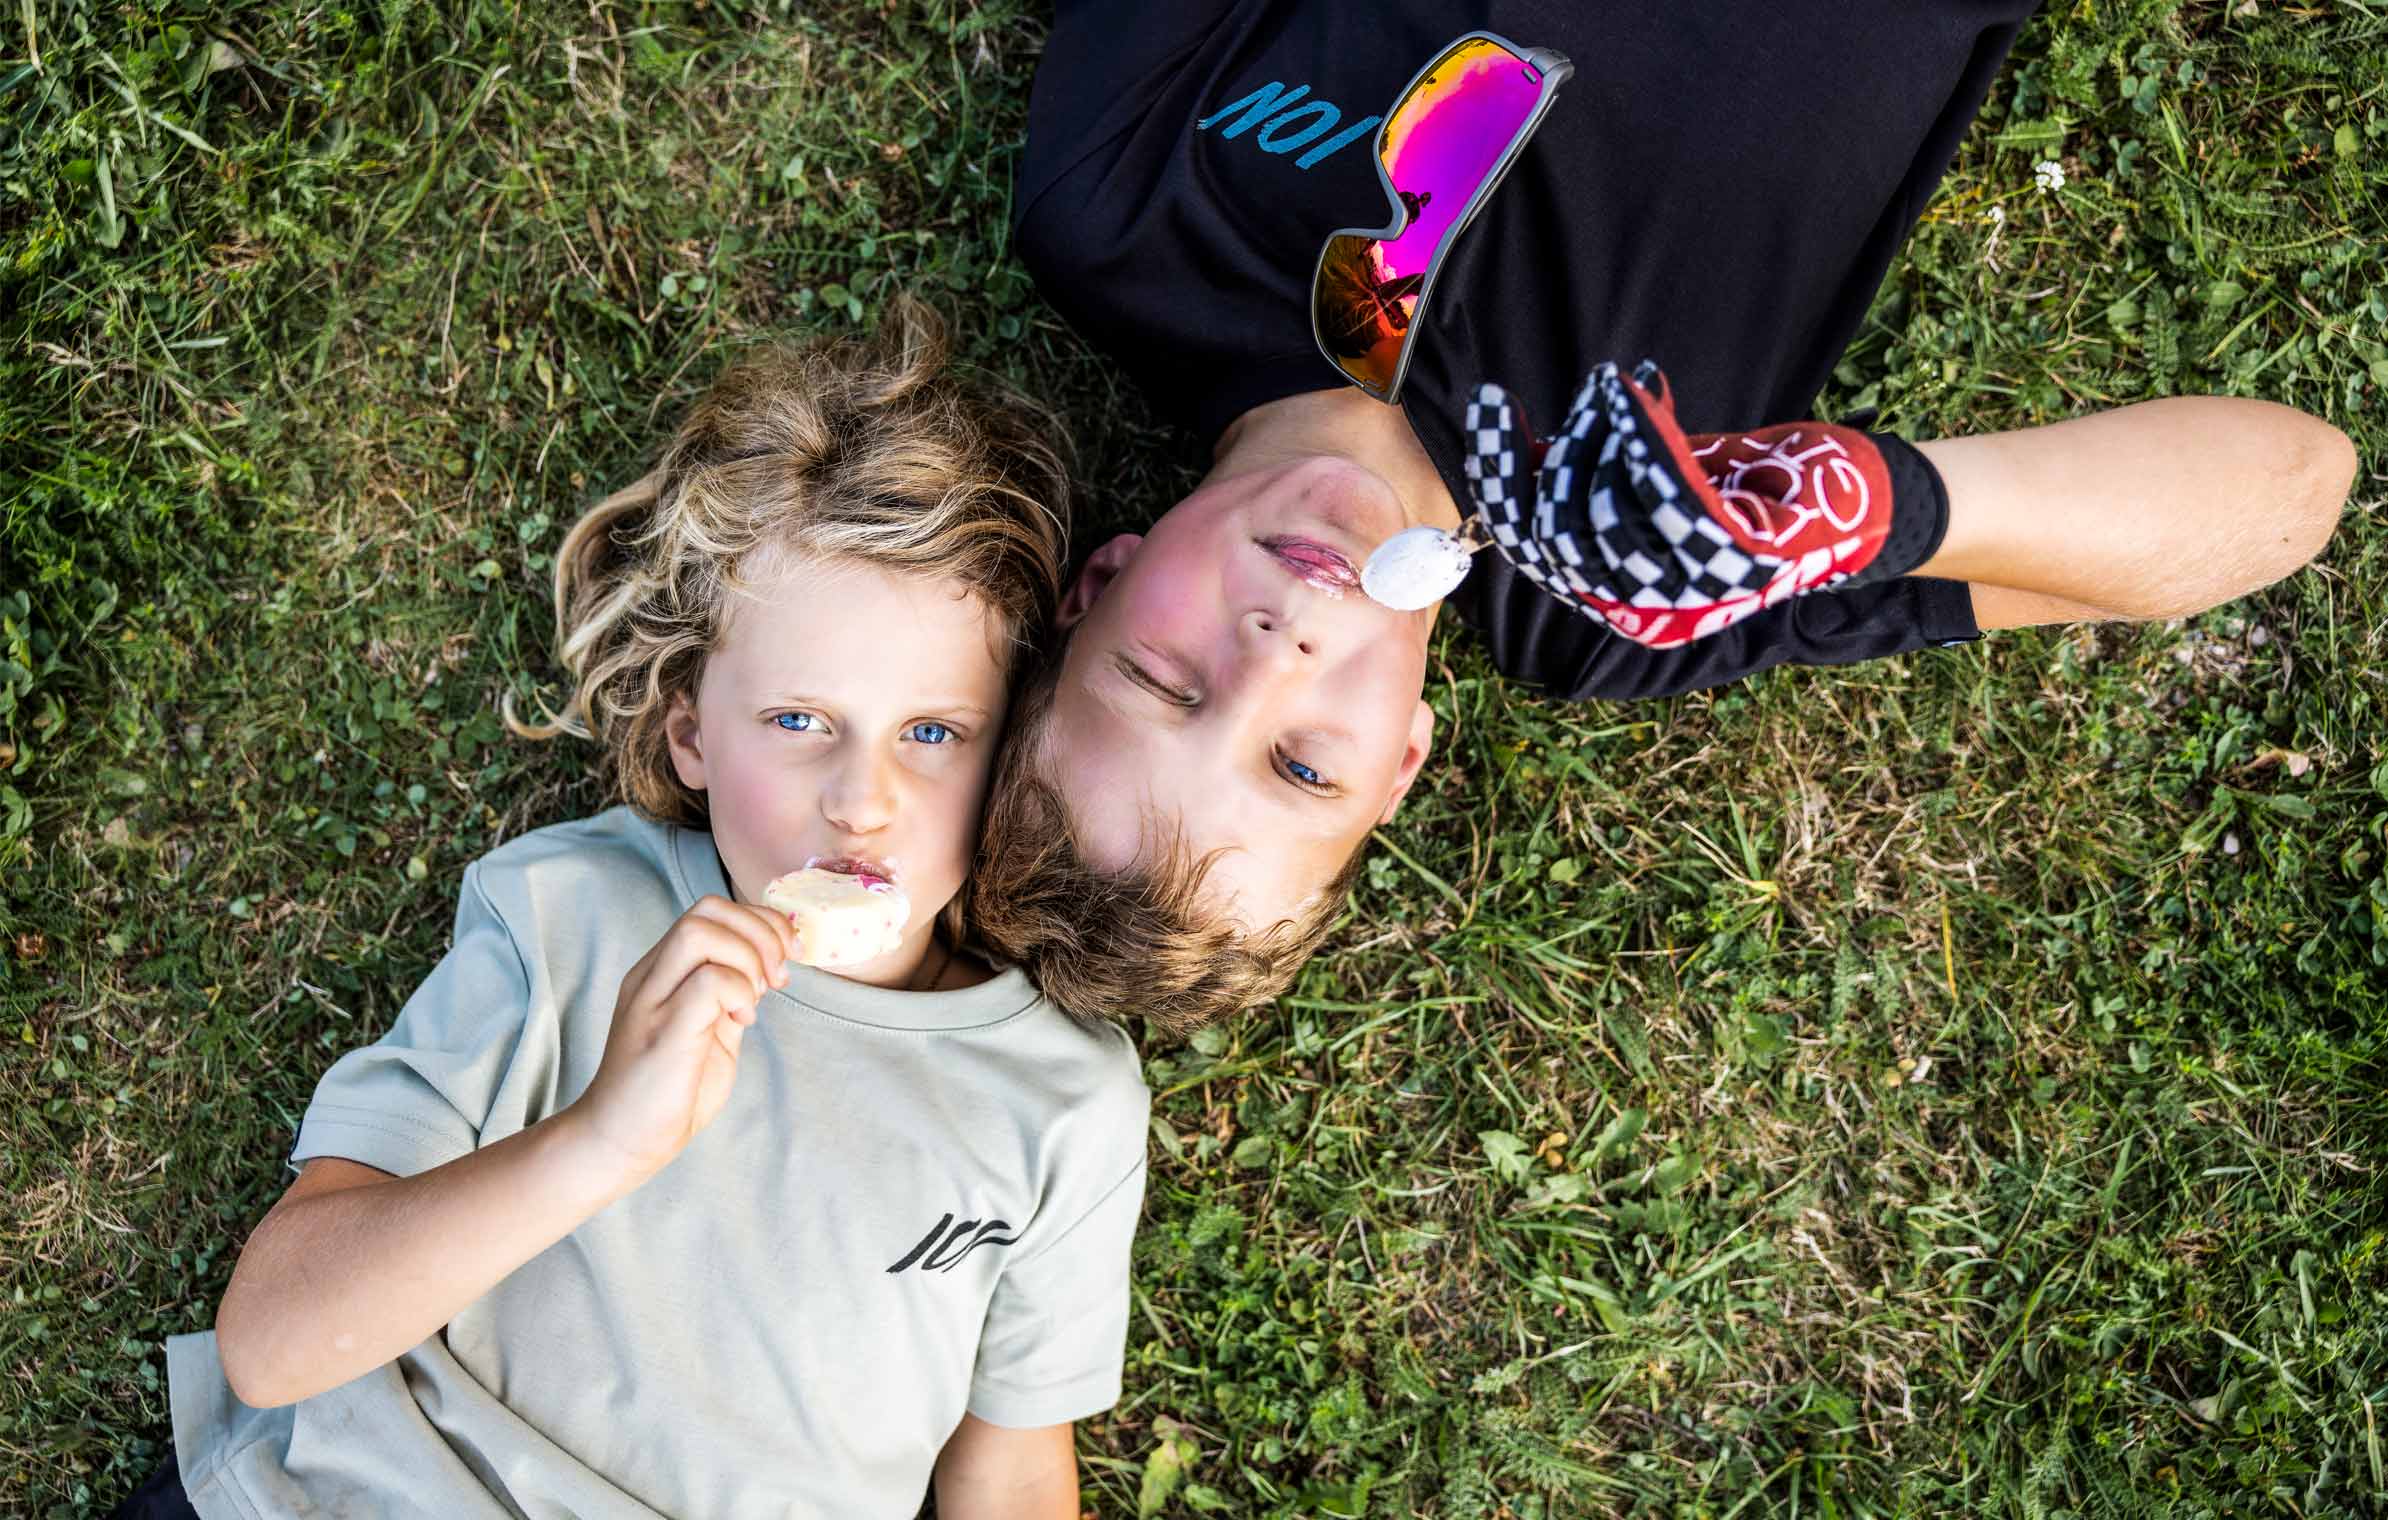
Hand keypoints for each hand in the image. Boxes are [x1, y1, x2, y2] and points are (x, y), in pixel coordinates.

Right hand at [564, 894, 795, 1185]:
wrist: (620, 1142)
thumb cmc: (666, 1091)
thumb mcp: (708, 1030)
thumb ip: (729, 995)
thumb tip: (770, 968)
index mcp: (662, 971)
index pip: (711, 911)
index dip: (760, 924)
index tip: (785, 961)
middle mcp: (652, 976)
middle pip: (707, 909)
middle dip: (761, 932)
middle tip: (777, 978)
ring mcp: (652, 1000)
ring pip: (701, 932)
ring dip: (748, 959)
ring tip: (755, 1000)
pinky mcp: (663, 1032)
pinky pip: (708, 981)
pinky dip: (738, 992)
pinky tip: (741, 1021)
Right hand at [1463, 361, 1947, 648]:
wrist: (1866, 506)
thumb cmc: (1763, 491)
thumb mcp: (1667, 485)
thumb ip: (1600, 478)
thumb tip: (1525, 449)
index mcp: (1623, 601)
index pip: (1532, 547)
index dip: (1501, 478)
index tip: (1491, 407)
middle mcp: (1650, 609)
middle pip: (1557, 534)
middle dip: (1558, 457)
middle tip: (1589, 405)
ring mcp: (1693, 589)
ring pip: (1603, 512)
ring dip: (1601, 439)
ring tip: (1619, 398)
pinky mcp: (1734, 557)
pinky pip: (1663, 493)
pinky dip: (1638, 434)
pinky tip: (1634, 390)